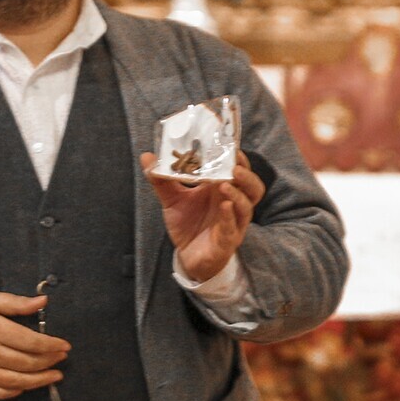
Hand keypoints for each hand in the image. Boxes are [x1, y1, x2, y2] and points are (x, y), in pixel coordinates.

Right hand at [0, 290, 69, 400]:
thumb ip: (15, 303)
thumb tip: (43, 302)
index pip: (31, 342)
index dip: (52, 345)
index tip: (64, 346)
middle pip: (28, 363)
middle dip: (50, 362)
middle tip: (62, 358)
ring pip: (17, 382)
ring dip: (40, 381)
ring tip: (54, 376)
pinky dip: (15, 392)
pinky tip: (26, 386)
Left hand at [143, 151, 264, 283]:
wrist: (188, 257)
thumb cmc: (188, 225)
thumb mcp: (172, 199)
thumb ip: (162, 179)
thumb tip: (147, 157)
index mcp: (223, 190)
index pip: (239, 170)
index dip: (238, 158)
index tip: (229, 144)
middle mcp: (233, 205)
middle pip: (253, 187)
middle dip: (246, 174)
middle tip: (234, 164)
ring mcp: (233, 223)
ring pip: (247, 207)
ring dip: (238, 194)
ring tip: (225, 184)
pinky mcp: (227, 241)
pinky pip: (232, 228)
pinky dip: (229, 216)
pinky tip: (223, 206)